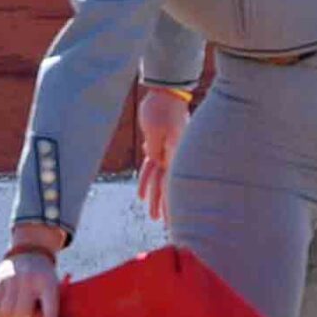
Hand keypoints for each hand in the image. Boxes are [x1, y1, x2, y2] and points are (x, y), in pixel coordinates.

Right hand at [0, 249, 61, 316]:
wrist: (30, 254)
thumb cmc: (44, 280)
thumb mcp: (54, 289)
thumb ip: (51, 309)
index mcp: (46, 283)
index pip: (50, 303)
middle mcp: (28, 280)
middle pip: (21, 312)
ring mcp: (10, 280)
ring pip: (4, 311)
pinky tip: (3, 316)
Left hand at [135, 86, 192, 222]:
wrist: (165, 92)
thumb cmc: (161, 109)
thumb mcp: (157, 130)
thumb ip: (157, 150)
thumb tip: (158, 165)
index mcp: (174, 154)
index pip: (172, 185)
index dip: (172, 204)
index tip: (173, 222)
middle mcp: (173, 156)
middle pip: (168, 186)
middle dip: (165, 207)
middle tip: (163, 225)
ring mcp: (167, 152)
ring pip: (159, 179)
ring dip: (155, 197)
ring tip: (151, 214)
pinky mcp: (159, 146)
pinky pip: (152, 167)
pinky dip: (147, 180)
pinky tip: (141, 194)